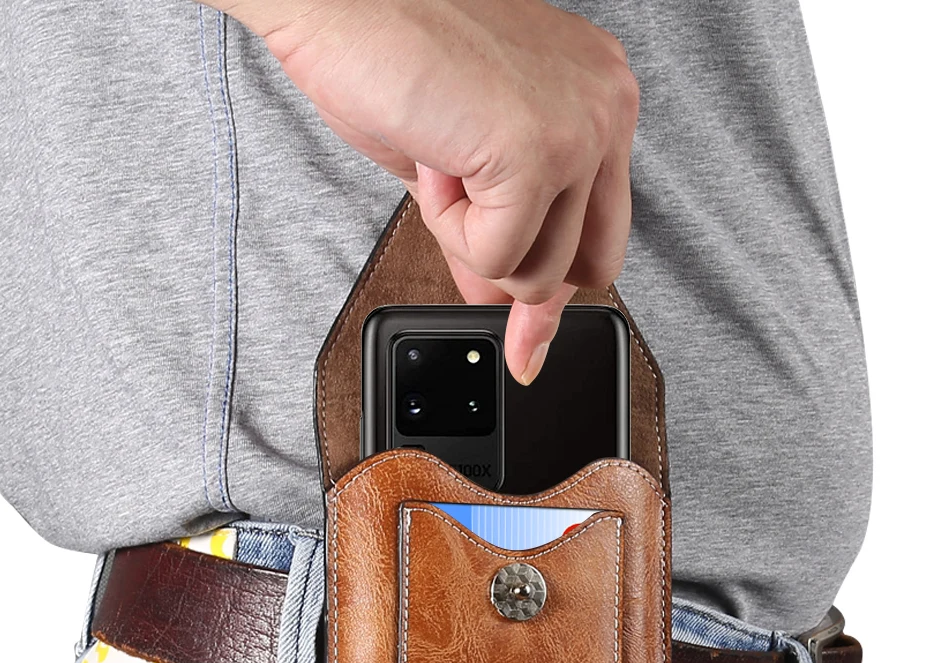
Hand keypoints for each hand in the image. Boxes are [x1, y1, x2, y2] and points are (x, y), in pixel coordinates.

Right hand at [212, 0, 638, 382]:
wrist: (337, 2)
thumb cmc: (386, 51)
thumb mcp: (459, 163)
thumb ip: (496, 233)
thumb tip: (505, 308)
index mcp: (597, 92)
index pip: (601, 230)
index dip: (555, 293)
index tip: (528, 347)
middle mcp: (606, 104)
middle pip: (581, 266)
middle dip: (514, 267)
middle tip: (457, 200)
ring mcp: (580, 129)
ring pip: (536, 272)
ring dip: (468, 235)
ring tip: (442, 152)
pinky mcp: (538, 154)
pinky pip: (496, 260)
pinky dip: (447, 227)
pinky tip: (436, 156)